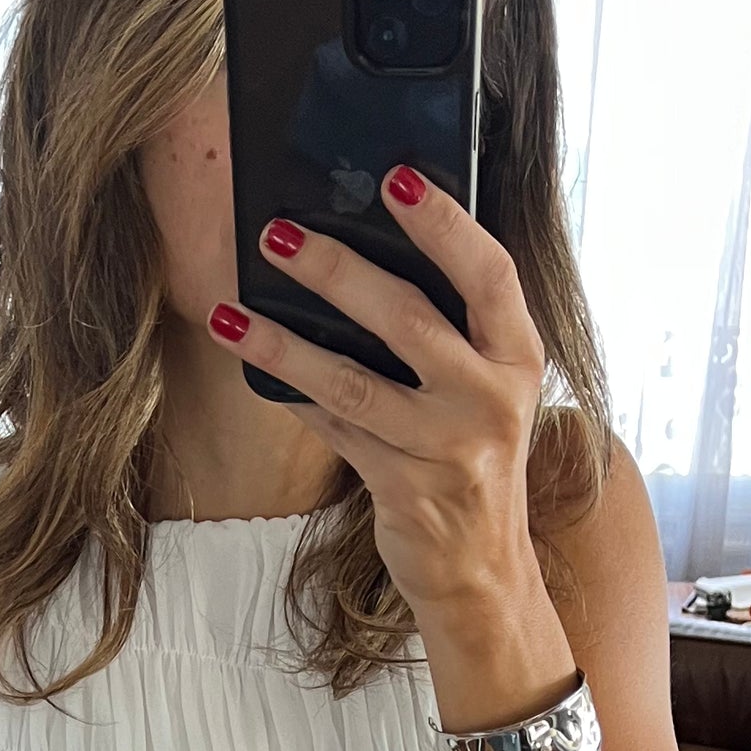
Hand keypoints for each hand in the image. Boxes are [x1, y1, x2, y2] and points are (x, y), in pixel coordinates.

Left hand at [208, 169, 577, 731]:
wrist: (485, 572)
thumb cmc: (474, 460)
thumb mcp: (485, 389)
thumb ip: (448, 332)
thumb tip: (361, 255)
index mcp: (518, 357)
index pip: (489, 272)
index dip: (443, 223)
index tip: (394, 178)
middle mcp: (490, 399)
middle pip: (406, 318)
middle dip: (336, 269)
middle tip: (278, 233)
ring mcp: (448, 449)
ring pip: (351, 380)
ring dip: (283, 342)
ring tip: (231, 310)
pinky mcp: (403, 489)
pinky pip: (334, 428)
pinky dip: (292, 394)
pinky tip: (253, 361)